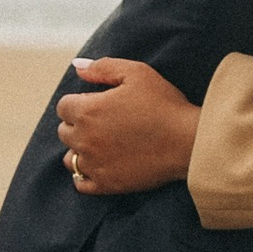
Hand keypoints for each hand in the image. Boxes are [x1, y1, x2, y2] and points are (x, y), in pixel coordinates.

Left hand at [55, 57, 199, 195]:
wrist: (189, 142)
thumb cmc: (165, 104)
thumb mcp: (137, 73)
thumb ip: (103, 67)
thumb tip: (77, 67)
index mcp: (87, 110)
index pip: (63, 107)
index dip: (80, 102)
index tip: (99, 103)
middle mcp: (84, 139)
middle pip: (64, 132)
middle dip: (78, 125)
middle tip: (105, 122)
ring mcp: (94, 164)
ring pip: (70, 159)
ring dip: (80, 150)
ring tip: (102, 145)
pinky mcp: (106, 184)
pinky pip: (80, 184)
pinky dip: (85, 175)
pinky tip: (101, 165)